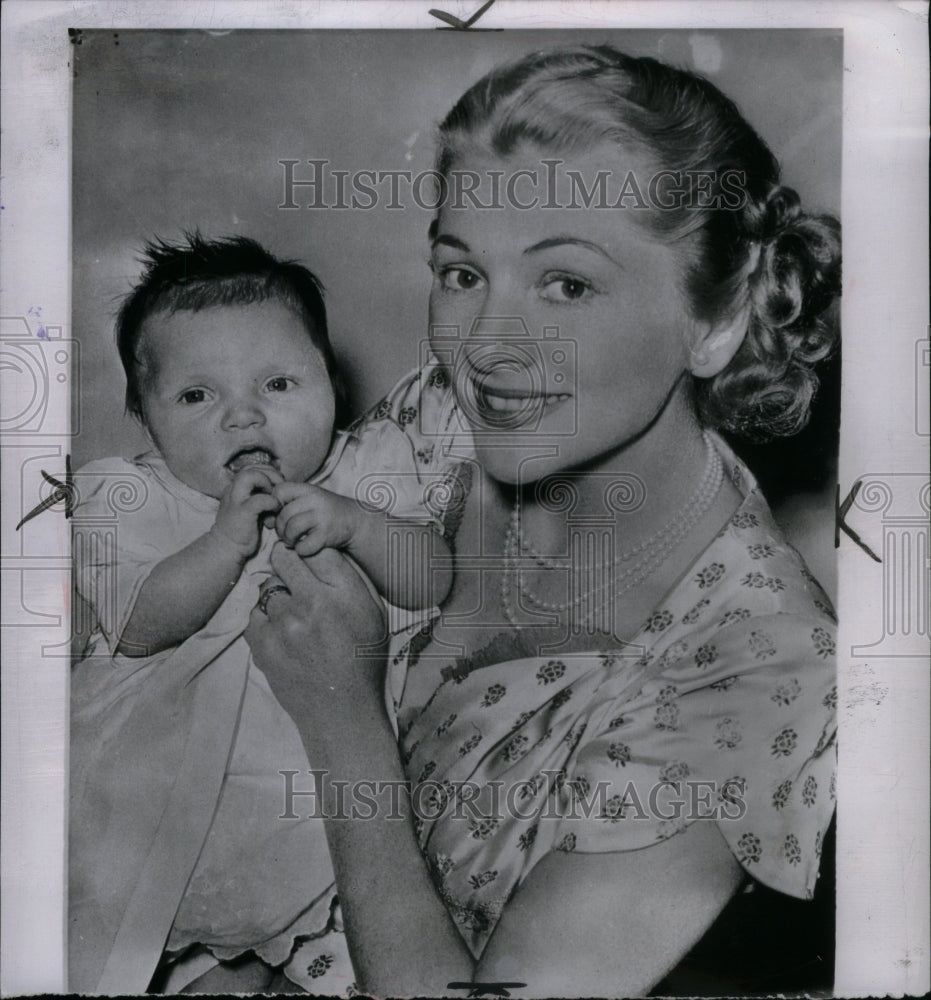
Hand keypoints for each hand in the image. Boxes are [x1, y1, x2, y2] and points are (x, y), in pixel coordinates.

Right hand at [211, 466, 282, 560]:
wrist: (226, 549)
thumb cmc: (242, 530)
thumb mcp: (251, 509)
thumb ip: (260, 496)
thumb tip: (280, 488)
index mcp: (234, 489)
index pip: (251, 468)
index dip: (268, 472)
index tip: (278, 485)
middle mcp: (232, 491)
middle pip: (250, 468)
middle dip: (269, 474)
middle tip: (280, 488)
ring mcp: (236, 500)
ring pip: (249, 476)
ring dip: (267, 482)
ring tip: (275, 496)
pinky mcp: (242, 512)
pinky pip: (259, 499)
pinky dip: (272, 501)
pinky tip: (276, 509)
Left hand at [245, 543, 386, 725]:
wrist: (342, 710)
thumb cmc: (363, 659)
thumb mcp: (375, 612)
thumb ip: (353, 577)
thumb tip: (327, 548)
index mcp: (344, 593)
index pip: (316, 548)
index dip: (311, 549)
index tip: (309, 557)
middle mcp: (312, 603)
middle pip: (284, 557)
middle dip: (289, 561)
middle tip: (295, 576)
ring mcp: (284, 625)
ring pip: (267, 586)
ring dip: (278, 593)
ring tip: (294, 614)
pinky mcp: (263, 644)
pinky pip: (255, 614)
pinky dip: (266, 619)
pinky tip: (283, 632)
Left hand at [273, 482, 360, 556]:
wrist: (356, 521)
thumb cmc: (326, 512)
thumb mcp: (310, 500)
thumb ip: (289, 505)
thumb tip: (267, 520)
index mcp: (308, 489)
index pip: (279, 491)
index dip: (274, 504)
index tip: (280, 514)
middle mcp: (315, 500)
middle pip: (284, 514)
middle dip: (280, 528)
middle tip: (286, 534)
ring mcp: (321, 517)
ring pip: (291, 529)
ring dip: (288, 540)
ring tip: (293, 541)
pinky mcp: (327, 534)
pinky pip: (304, 546)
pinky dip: (301, 550)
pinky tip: (305, 547)